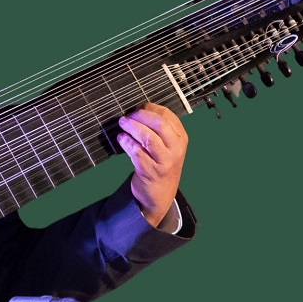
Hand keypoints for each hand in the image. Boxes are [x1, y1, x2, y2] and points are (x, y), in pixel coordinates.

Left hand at [116, 103, 187, 227]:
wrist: (160, 194)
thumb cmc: (162, 165)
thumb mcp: (169, 147)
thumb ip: (160, 130)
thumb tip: (139, 110)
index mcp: (181, 139)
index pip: (168, 116)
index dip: (151, 108)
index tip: (139, 107)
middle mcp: (176, 149)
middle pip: (159, 124)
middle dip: (141, 116)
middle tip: (128, 116)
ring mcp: (164, 161)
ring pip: (148, 137)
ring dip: (132, 127)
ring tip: (122, 124)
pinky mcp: (150, 171)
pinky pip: (136, 152)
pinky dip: (126, 142)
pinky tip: (121, 138)